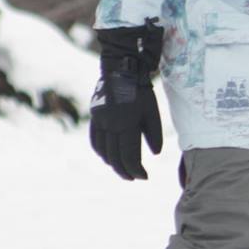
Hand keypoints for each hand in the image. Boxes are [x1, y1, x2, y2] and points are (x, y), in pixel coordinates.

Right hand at [89, 23, 163, 179]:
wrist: (121, 71)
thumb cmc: (142, 92)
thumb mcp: (153, 113)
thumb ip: (154, 135)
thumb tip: (153, 155)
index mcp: (127, 124)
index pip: (129, 155)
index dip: (137, 170)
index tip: (145, 177)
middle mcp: (110, 125)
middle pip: (114, 157)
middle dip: (125, 171)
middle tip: (134, 178)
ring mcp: (99, 121)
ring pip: (102, 150)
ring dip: (112, 163)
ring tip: (123, 170)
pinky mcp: (94, 117)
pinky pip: (95, 140)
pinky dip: (101, 152)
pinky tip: (108, 157)